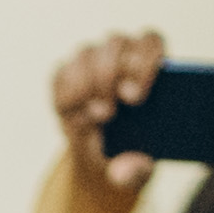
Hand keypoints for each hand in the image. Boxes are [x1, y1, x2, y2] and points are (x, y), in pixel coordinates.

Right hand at [46, 28, 169, 212]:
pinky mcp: (66, 76)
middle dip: (110, 76)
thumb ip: (136, 171)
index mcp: (153, 63)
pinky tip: (73, 115)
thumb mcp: (140, 169)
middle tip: (109, 112)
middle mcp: (122, 53)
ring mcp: (92, 61)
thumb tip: (122, 171)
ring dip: (87, 86)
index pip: (150, 42)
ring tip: (95, 117)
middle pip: (116, 44)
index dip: (144, 61)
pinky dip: (65, 95)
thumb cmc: (132, 153)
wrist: (104, 159)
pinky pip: (60, 74)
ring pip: (86, 53)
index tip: (135, 97)